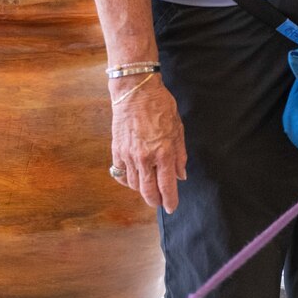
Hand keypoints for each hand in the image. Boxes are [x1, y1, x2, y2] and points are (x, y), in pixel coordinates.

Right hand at [109, 77, 187, 212]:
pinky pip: (120, 173)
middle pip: (148, 191)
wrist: (135, 90)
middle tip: (159, 203)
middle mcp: (145, 157)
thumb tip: (181, 175)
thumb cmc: (159, 106)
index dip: (170, 200)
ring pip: (134, 184)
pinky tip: (134, 179)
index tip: (171, 207)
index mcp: (163, 152)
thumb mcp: (178, 128)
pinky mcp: (116, 150)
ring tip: (149, 189)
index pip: (167, 186)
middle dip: (154, 201)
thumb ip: (180, 155)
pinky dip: (127, 180)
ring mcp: (128, 155)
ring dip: (142, 190)